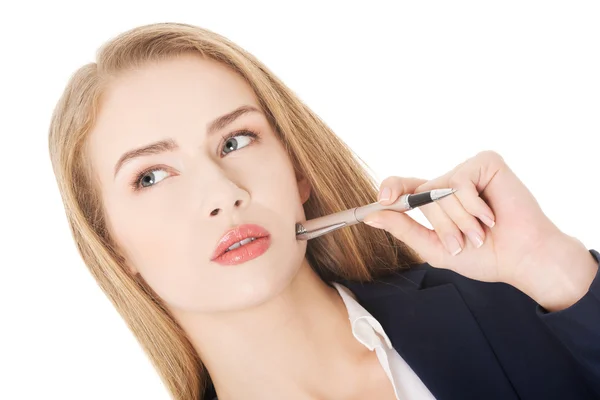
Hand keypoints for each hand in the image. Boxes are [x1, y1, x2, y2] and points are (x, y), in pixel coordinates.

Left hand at [363, 150, 596, 309]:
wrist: (521, 258)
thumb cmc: (483, 256)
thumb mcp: (433, 247)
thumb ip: (403, 229)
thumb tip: (370, 216)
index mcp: (436, 200)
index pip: (404, 186)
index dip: (391, 189)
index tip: (383, 200)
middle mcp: (449, 182)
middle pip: (420, 196)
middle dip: (441, 227)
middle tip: (465, 242)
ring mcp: (467, 171)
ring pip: (439, 191)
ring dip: (460, 221)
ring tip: (482, 232)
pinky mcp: (486, 163)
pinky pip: (459, 183)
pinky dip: (473, 207)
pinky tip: (492, 216)